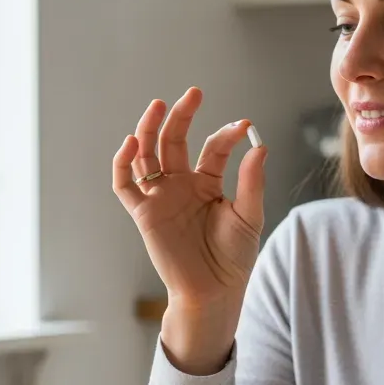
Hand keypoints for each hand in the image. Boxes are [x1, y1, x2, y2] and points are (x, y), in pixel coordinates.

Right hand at [113, 87, 266, 372]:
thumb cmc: (233, 257)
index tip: (244, 126)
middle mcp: (181, 185)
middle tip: (194, 93)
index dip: (227, 135)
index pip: (213, 148)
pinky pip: (125, 184)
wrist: (214, 291)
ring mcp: (161, 197)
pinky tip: (132, 141)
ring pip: (147, 154)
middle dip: (182, 116)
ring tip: (158, 105)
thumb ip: (250, 182)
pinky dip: (124, 162)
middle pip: (175, 141)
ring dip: (149, 129)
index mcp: (207, 183)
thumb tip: (260, 146)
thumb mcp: (249, 215)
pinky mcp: (144, 213)